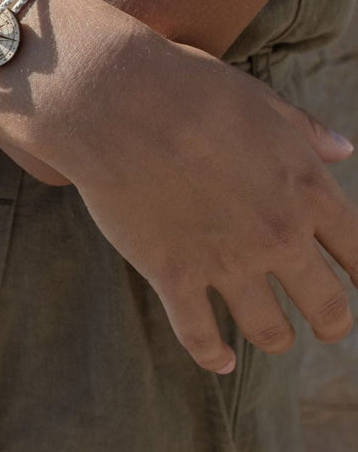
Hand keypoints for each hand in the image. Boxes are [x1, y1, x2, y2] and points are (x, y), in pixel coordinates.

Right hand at [0, 0, 356, 372]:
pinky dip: (213, 356)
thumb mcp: (259, 100)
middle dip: (332, 322)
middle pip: (327, 307)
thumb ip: (304, 132)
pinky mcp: (173, 275)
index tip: (356, 281)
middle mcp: (277, 235)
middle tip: (326, 324)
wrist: (117, 102)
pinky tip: (220, 362)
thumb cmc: (188, 89)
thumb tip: (346, 150)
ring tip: (270, 335)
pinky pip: (200, 337)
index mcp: (306, 189)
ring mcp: (226, 261)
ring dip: (275, 337)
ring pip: (270, 331)